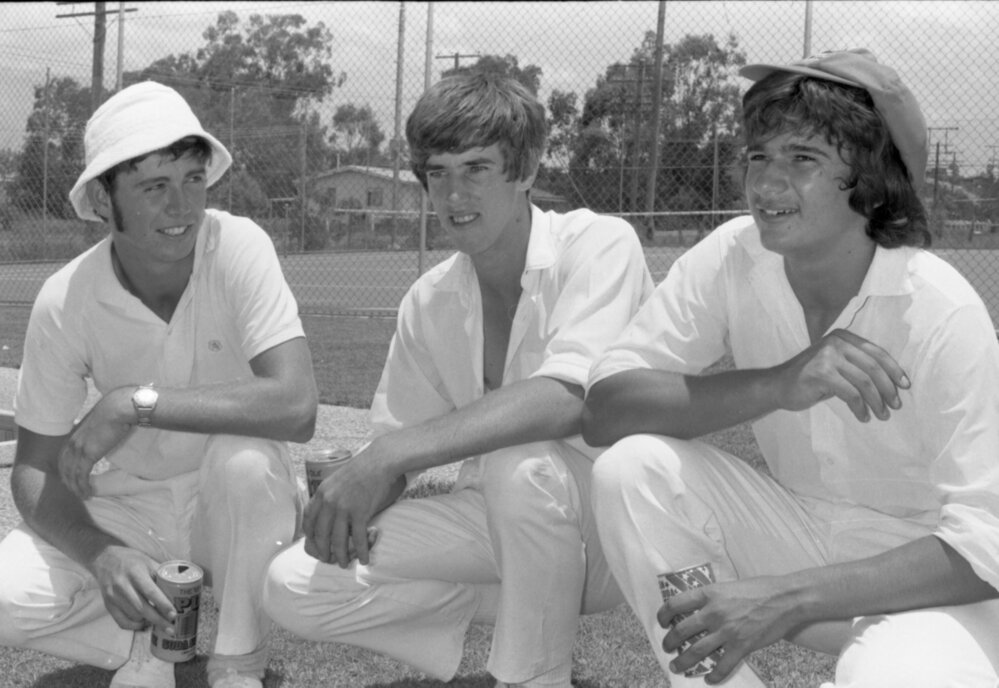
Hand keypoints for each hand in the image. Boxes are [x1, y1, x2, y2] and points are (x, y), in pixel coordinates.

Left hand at [58, 389, 133, 498]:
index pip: (63, 457)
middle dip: (68, 482)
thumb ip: (97, 431)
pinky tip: (89, 494)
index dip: (66, 470)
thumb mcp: (100, 423)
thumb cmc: (115, 412)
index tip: (73, 480)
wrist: (119, 408)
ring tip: (84, 497)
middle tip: (76, 492)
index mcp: (74, 435)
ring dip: (77, 488)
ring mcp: (79, 449)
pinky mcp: (88, 455)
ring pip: (71, 475)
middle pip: (64, 468)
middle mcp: (72, 443)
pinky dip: (83, 487)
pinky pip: (82, 476)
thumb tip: (104, 434)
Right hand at [89, 545, 175, 635]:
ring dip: (148, 623)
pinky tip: (144, 624)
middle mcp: (122, 586)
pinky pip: (122, 622)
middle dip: (158, 620)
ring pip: (133, 616)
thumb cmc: (131, 560)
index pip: (150, 592)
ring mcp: (113, 597)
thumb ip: (162, 574)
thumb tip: (180, 586)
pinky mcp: (108, 605)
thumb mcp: (148, 561)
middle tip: (172, 628)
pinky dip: (135, 626)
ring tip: (161, 624)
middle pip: (142, 608)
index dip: (163, 604)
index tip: (174, 615)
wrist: (104, 559)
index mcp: (135, 572)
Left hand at [302, 447, 397, 566]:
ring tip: (343, 564)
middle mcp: (329, 502)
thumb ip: (329, 494)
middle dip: (323, 551)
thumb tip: (327, 509)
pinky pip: (359, 538)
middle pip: (321, 534)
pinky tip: (364, 559)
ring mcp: (344, 508)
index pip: (308, 520)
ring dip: (340, 556)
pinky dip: (362, 551)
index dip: (310, 536)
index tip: (314, 544)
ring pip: (338, 540)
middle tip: (327, 559)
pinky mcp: (360, 512)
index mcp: (321, 493)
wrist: (380, 461)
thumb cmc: (361, 469)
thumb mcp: (337, 478)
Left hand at [658, 576, 798, 683]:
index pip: (676, 604)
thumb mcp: (728, 586)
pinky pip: (722, 666)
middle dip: (670, 642)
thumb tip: (698, 607)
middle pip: (681, 631)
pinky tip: (708, 679)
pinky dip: (713, 676)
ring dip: (683, 661)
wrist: (786, 599)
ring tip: (676, 666)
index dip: (663, 614)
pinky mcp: (741, 646)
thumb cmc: (760, 588)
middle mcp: (714, 612)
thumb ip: (712, 597)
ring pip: (696, 651)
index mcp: (709, 594)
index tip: (661, 622)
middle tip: (667, 647)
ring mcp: (727, 631)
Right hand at [776, 329, 909, 422]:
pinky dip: (860, 408)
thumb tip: (890, 383)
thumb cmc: (810, 379)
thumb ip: (856, 366)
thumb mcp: (835, 365)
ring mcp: (827, 356)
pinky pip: (851, 394)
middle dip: (888, 388)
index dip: (893, 369)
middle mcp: (835, 342)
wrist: (778, 386)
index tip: (905, 386)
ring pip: (864, 381)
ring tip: (882, 414)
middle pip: (873, 366)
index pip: (875, 352)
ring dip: (877, 401)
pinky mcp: (821, 373)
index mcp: (841, 336)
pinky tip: (862, 416)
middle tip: (895, 405)